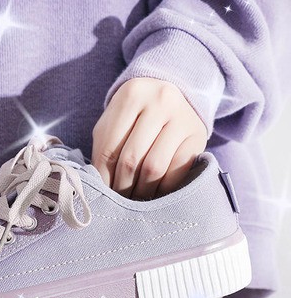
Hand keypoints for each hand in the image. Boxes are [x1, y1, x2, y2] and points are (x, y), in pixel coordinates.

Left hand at [92, 77, 207, 199]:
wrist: (170, 96)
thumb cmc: (134, 116)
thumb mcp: (113, 123)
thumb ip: (104, 149)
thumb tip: (99, 186)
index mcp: (131, 95)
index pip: (109, 149)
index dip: (103, 178)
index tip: (102, 194)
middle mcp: (160, 101)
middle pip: (131, 159)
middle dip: (122, 187)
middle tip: (118, 202)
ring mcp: (182, 117)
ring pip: (154, 167)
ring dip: (142, 191)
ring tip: (134, 199)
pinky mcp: (198, 136)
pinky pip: (177, 171)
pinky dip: (163, 188)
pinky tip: (155, 192)